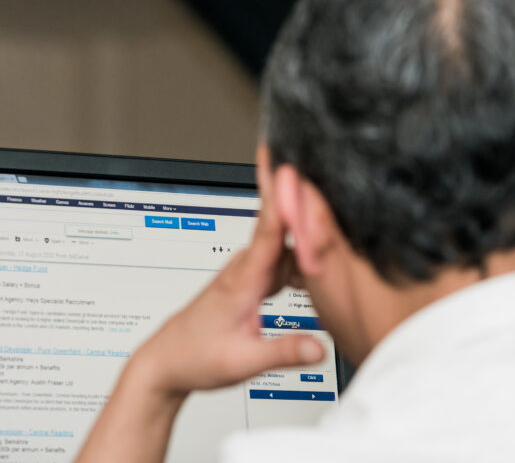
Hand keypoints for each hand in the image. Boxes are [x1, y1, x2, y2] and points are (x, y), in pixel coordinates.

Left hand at [130, 160, 324, 400]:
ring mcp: (246, 272)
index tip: (291, 167)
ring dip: (306, 238)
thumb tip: (319, 347)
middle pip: (282, 229)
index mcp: (243, 280)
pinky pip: (280, 258)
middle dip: (307, 211)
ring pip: (284, 244)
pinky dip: (298, 258)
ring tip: (331, 235)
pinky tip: (312, 270)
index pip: (268, 229)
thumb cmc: (196, 355)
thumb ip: (283, 352)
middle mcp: (244, 268)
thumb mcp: (242, 362)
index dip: (281, 197)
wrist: (168, 359)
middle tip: (332, 200)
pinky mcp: (250, 279)